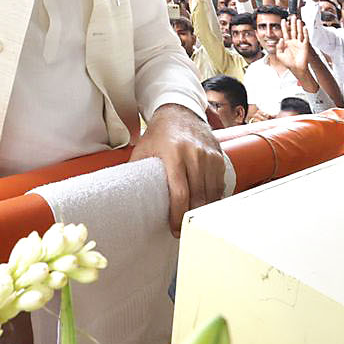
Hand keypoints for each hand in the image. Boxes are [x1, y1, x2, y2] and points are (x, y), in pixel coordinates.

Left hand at [130, 103, 225, 236]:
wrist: (179, 112)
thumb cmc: (158, 134)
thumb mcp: (143, 149)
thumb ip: (135, 171)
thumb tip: (123, 195)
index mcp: (173, 154)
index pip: (180, 192)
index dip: (178, 215)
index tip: (175, 229)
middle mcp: (194, 154)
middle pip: (198, 196)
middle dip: (191, 218)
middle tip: (183, 231)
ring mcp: (209, 155)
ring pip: (212, 193)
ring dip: (204, 211)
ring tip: (193, 222)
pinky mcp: (219, 156)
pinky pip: (220, 185)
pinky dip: (214, 198)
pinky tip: (205, 206)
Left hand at [274, 17, 310, 75]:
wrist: (296, 69)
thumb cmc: (288, 63)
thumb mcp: (279, 55)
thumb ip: (278, 47)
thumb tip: (281, 39)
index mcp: (286, 43)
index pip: (285, 32)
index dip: (284, 26)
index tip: (283, 20)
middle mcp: (293, 42)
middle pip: (293, 30)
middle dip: (292, 23)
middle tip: (292, 16)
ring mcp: (299, 43)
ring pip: (299, 33)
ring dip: (298, 26)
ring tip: (297, 20)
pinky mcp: (304, 46)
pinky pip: (305, 38)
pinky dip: (305, 33)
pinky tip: (304, 27)